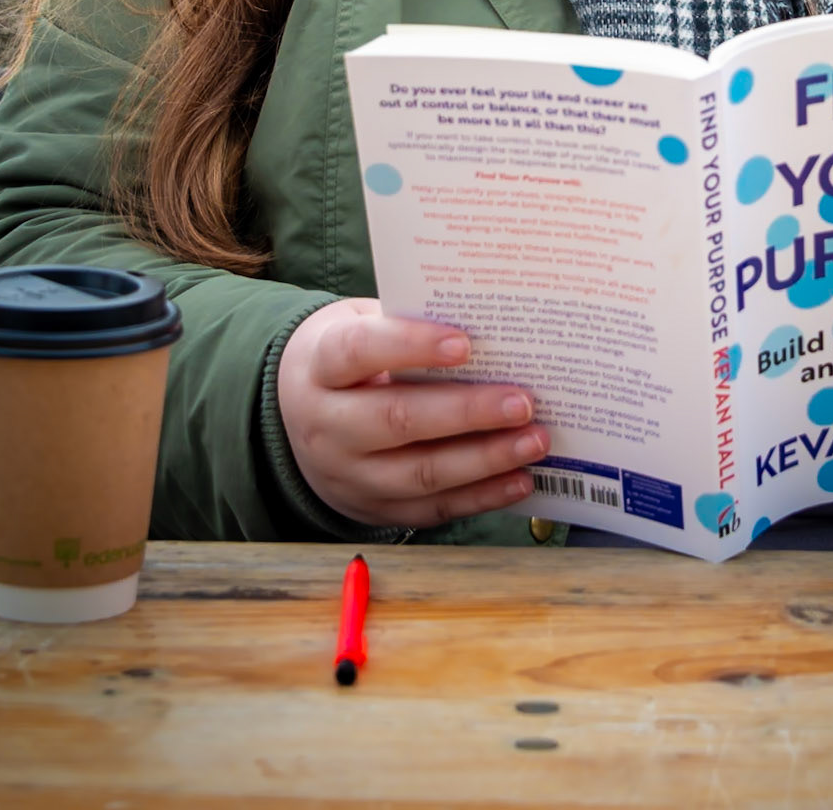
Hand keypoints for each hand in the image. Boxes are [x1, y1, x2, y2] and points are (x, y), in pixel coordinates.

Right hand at [276, 299, 549, 528]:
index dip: (411, 345)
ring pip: (420, 473)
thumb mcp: (360, 326)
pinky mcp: (374, 509)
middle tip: (522, 402)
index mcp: (320, 367)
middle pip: (397, 420)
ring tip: (534, 440)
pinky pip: (432, 508)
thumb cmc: (351, 357)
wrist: (298, 416)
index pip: (359, 351)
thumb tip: (489, 326)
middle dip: (467, 412)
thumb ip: (408, 323)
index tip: (466, 343)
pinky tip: (520, 479)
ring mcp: (347, 475)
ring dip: (485, 459)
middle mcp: (325, 426)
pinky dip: (481, 496)